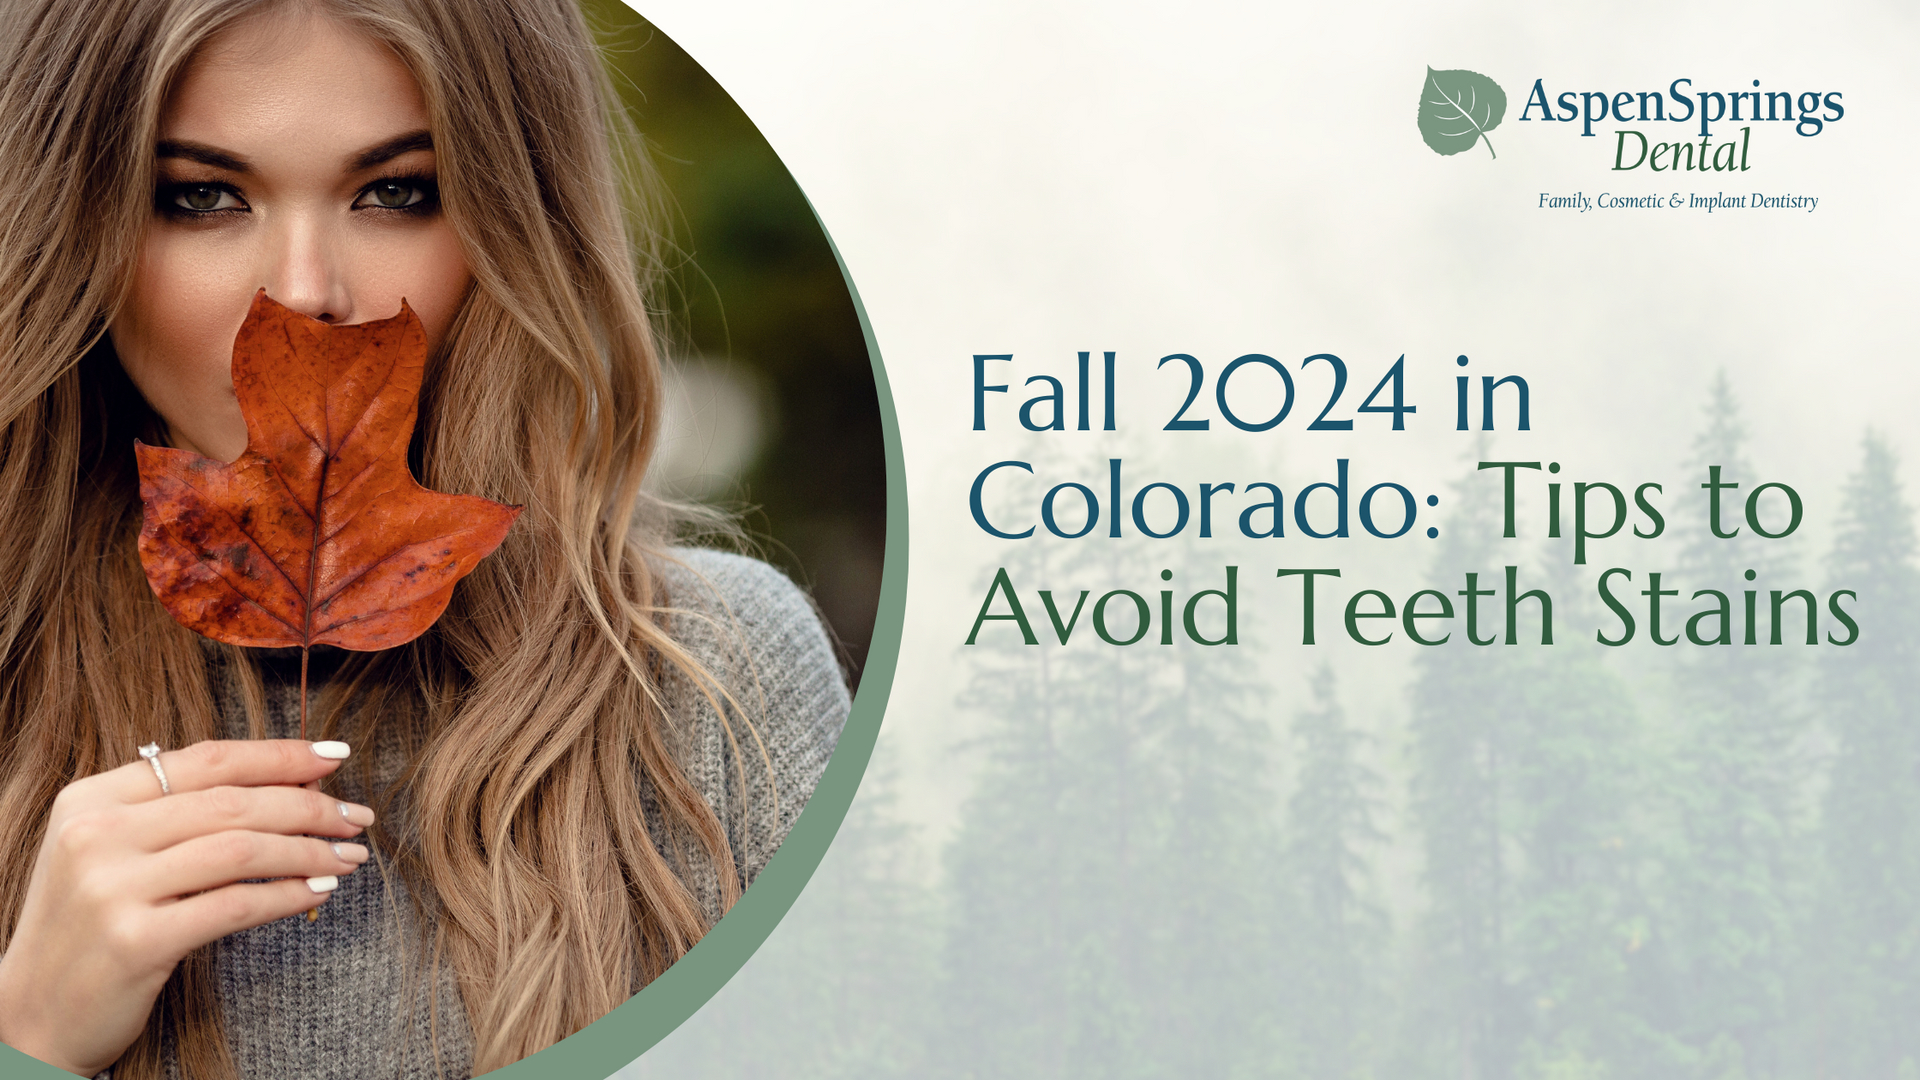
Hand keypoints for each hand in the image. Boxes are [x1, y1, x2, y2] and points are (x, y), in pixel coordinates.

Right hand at [0, 740, 374, 1076]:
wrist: (30, 1016)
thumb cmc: (88, 928)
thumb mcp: (110, 852)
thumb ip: (173, 811)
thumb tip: (283, 779)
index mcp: (92, 800)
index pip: (207, 761)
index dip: (279, 754)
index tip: (336, 756)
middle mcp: (97, 836)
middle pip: (233, 803)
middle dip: (310, 806)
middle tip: (358, 817)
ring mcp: (111, 889)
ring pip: (242, 850)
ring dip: (309, 851)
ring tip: (350, 857)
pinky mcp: (134, 941)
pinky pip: (235, 906)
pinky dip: (287, 896)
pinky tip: (318, 893)